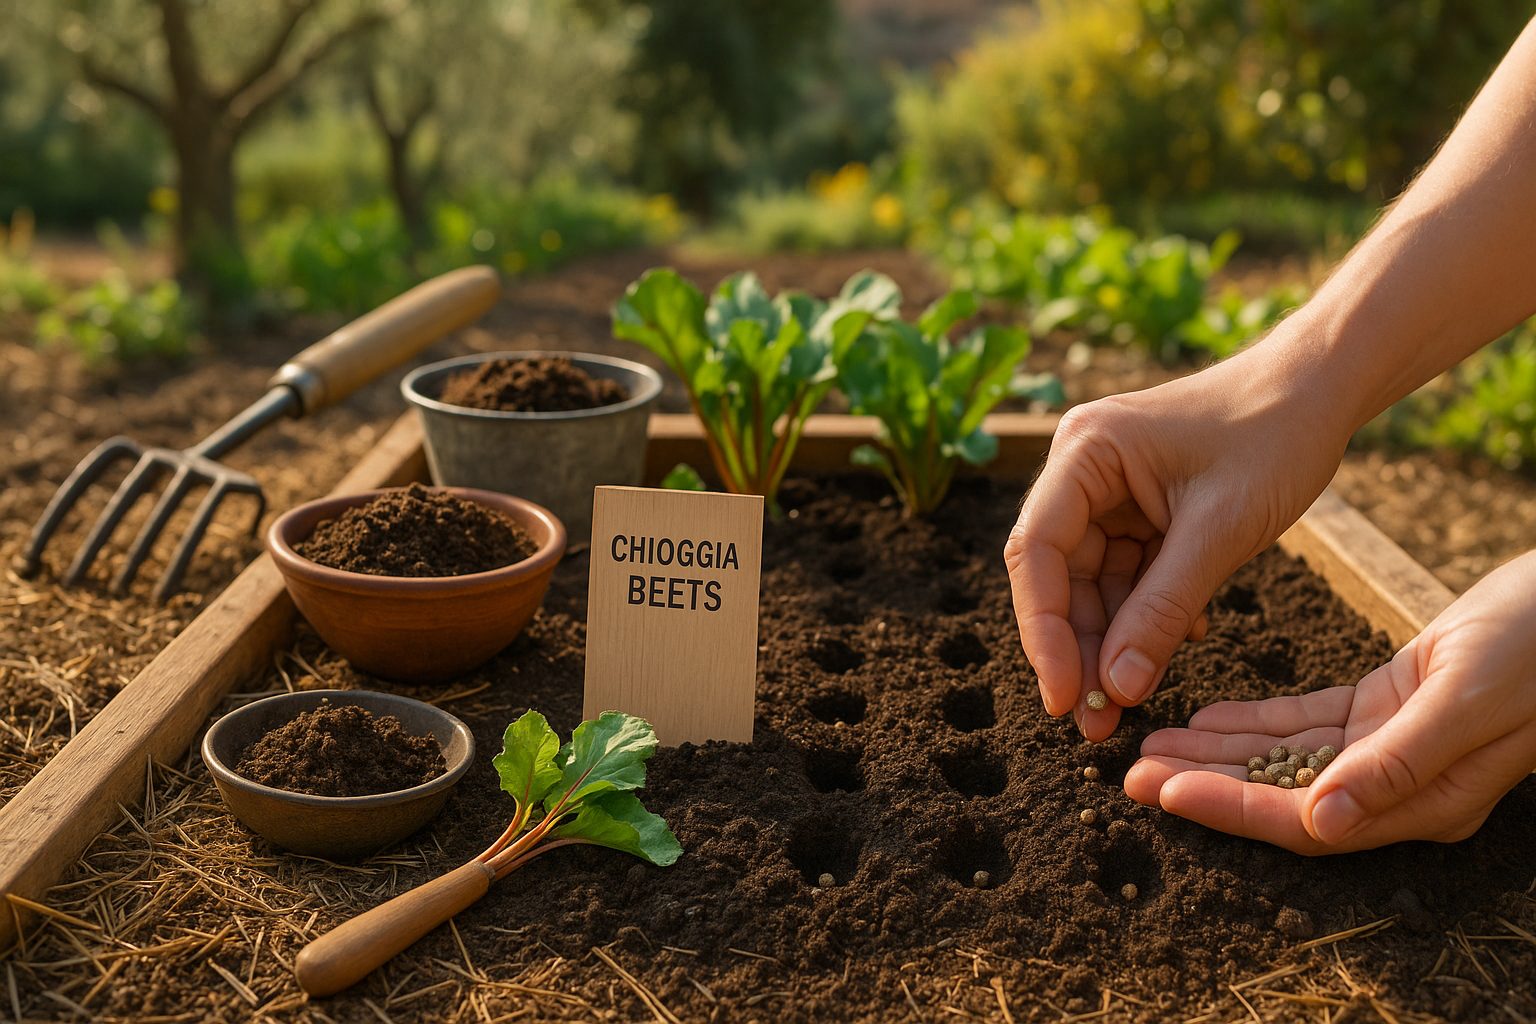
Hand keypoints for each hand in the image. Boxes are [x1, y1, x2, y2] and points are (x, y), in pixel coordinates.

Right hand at [1004, 340, 1351, 739]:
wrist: (1322, 390)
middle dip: (1077, 648)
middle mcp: (1081, 470)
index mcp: (1084, 453)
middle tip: (1092, 720)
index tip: (1063, 695)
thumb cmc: (1275, 435)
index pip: (1039, 552)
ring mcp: (1109, 492)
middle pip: (1059, 575)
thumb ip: (1162, 609)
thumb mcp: (1220, 531)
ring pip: (1092, 584)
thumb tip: (1117, 687)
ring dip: (1111, 644)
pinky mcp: (1140, 511)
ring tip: (1125, 705)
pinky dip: (1146, 618)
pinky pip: (1128, 577)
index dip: (1044, 630)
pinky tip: (1172, 650)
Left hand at [1127, 551, 1535, 852]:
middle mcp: (1401, 785)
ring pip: (1285, 758)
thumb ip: (1397, 763)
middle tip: (1131, 775)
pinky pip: (1307, 722)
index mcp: (1425, 801)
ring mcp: (1392, 746)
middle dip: (1205, 786)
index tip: (1164, 791)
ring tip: (1151, 744)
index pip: (1306, 822)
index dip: (1230, 808)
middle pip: (1282, 797)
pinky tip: (1205, 716)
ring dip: (1217, 752)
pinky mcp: (1387, 705)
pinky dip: (1256, 720)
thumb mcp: (1468, 698)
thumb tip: (1320, 822)